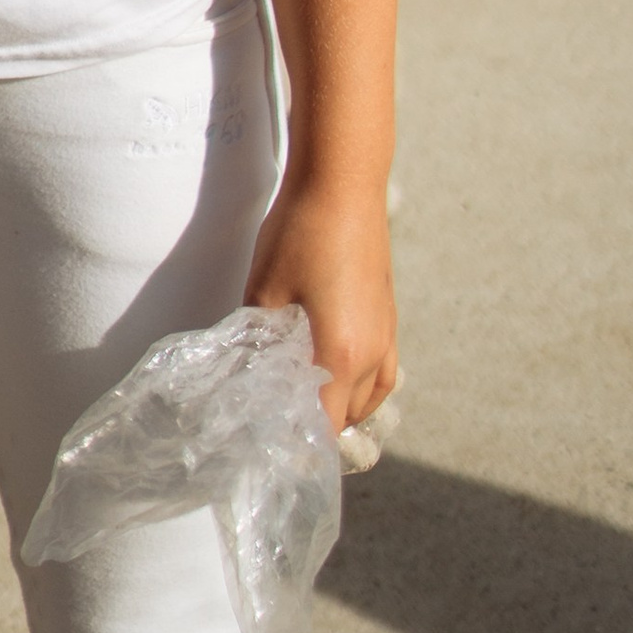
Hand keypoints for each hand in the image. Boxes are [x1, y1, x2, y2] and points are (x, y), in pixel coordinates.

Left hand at [245, 172, 397, 438]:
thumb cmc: (301, 233)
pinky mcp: (389, 319)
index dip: (296, 444)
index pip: (324, 427)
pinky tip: (334, 373)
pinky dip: (360, 387)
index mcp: (341, 355)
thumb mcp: (264, 289)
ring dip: (338, 407)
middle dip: (313, 426)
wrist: (343, 184)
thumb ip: (257, 340)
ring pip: (367, 399)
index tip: (269, 448)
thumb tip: (244, 372)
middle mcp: (373, 356)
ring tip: (300, 401)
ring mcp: (386, 337)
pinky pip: (382, 375)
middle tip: (273, 421)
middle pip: (345, 418)